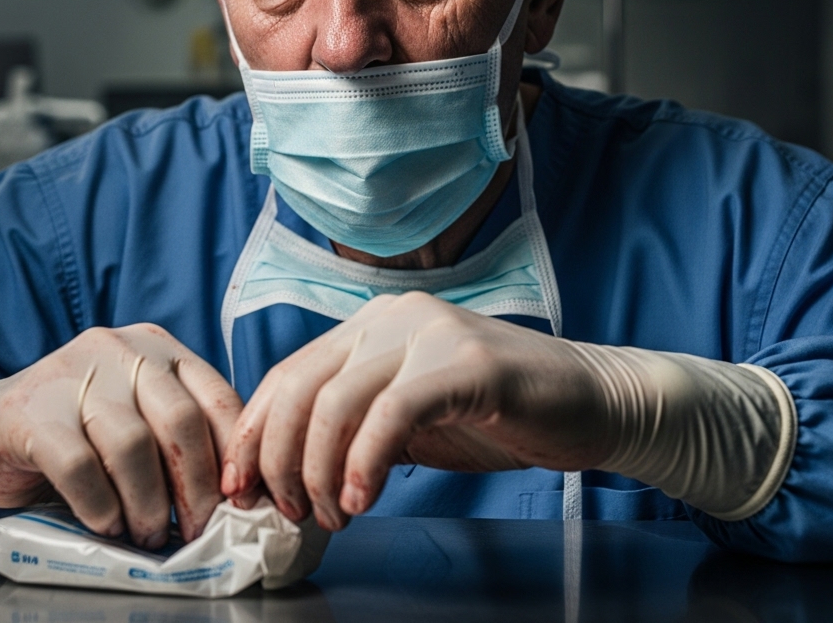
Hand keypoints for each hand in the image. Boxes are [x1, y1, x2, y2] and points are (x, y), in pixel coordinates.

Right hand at [0, 324, 240, 547]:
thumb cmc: (74, 433)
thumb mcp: (136, 417)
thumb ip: (179, 437)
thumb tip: (235, 494)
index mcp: (157, 347)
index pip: (216, 397)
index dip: (233, 457)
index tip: (238, 503)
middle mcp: (119, 348)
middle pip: (180, 421)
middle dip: (195, 488)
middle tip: (196, 530)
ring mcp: (72, 373)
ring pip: (131, 445)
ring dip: (148, 504)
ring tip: (149, 535)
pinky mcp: (31, 409)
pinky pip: (80, 466)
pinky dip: (101, 506)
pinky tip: (106, 525)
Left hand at [220, 292, 612, 529]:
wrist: (591, 404)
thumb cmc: (497, 416)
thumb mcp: (408, 422)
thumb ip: (353, 431)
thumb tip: (283, 474)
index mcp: (370, 326)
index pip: (287, 375)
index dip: (254, 434)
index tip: (240, 488)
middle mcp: (392, 317)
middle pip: (300, 388)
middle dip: (279, 460)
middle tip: (289, 512)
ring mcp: (429, 333)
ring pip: (337, 402)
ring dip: (320, 472)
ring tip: (331, 516)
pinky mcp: (466, 362)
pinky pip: (392, 413)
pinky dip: (365, 463)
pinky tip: (363, 501)